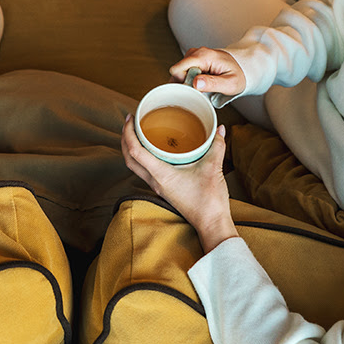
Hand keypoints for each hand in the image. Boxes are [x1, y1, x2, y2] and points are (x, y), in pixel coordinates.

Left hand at [122, 115, 237, 251]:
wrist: (211, 224)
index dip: (128, 133)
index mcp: (161, 175)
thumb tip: (218, 129)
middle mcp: (155, 181)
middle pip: (129, 159)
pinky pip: (147, 171)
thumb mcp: (213, 168)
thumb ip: (216, 145)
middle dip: (125, 139)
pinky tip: (156, 150)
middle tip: (130, 122)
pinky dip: (144, 158)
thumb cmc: (209, 202)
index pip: (135, 152)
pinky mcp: (165, 189)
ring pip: (136, 166)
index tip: (130, 119)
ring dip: (132, 150)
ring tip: (139, 133)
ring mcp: (159, 186)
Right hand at [171, 48, 245, 97]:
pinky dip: (190, 79)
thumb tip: (195, 83)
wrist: (243, 68)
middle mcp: (197, 52)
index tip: (196, 88)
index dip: (183, 82)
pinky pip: (184, 71)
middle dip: (186, 83)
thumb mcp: (230, 84)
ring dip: (188, 82)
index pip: (178, 69)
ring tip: (204, 85)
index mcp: (204, 56)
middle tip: (203, 88)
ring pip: (179, 72)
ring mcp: (195, 55)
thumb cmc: (238, 76)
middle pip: (177, 71)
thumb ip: (213, 84)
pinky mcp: (194, 60)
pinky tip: (201, 82)